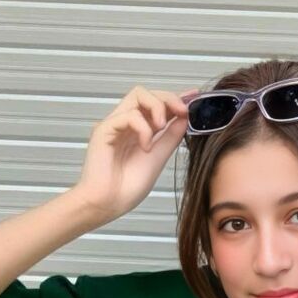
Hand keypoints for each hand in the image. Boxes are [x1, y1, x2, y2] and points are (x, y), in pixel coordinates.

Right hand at [74, 83, 198, 222]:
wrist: (108, 205)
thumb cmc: (126, 188)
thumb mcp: (158, 158)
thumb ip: (171, 137)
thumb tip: (185, 117)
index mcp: (138, 130)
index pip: (156, 104)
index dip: (175, 97)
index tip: (194, 96)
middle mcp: (125, 124)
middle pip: (146, 93)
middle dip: (169, 98)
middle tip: (183, 112)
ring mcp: (114, 125)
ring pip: (137, 95)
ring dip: (157, 107)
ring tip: (161, 128)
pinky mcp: (104, 129)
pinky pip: (128, 115)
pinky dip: (143, 129)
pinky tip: (145, 146)